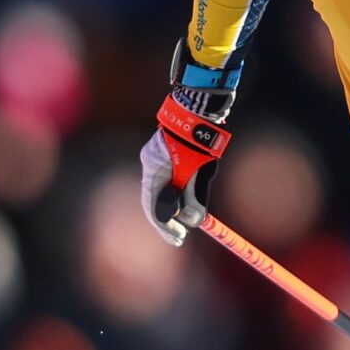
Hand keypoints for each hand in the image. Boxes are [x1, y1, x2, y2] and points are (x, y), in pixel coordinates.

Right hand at [140, 90, 230, 246]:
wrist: (198, 109)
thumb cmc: (198, 140)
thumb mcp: (198, 171)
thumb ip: (194, 195)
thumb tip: (194, 221)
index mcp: (153, 170)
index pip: (153, 206)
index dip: (164, 226)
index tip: (178, 239)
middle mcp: (151, 166)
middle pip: (155, 201)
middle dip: (168, 220)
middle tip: (180, 236)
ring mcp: (158, 161)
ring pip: (163, 193)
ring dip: (174, 208)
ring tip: (187, 221)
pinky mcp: (168, 158)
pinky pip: (169, 183)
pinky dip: (177, 195)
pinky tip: (187, 203)